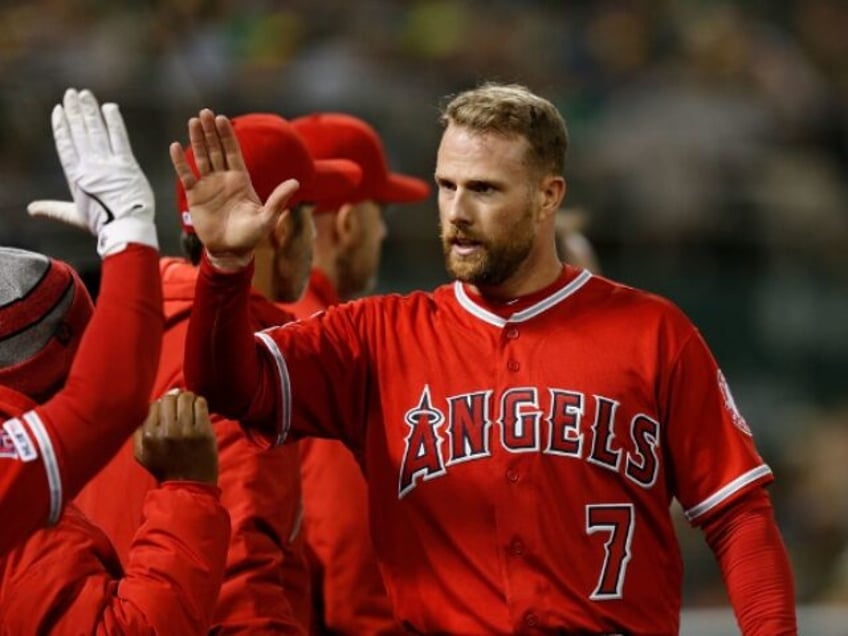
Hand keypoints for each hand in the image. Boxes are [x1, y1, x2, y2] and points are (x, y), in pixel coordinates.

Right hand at [27, 88, 157, 256]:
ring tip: (85, 95)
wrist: (126, 227)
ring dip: (90, 111)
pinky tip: (109, 107)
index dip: (61, 126)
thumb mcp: (74, 215)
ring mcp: (108, 164)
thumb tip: (31, 209)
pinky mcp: (127, 164)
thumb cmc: (102, 224)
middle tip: (71, 93)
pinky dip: (114, 122)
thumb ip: (53, 209)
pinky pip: (119, 138)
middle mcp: (89, 166)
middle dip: (74, 111)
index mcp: (75, 176)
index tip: (58, 110)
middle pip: (79, 133)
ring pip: (96, 131)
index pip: (65, 145)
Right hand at [134, 390, 218, 484]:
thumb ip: (139, 431)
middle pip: (170, 398)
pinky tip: (198, 409)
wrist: (189, 485)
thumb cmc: (165, 468)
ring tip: (189, 405)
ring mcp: (187, 431)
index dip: (162, 403)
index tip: (168, 407)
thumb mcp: (142, 454)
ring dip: (188, 398)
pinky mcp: (204, 431)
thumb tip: (149, 406)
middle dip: (175, 398)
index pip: (154, 404)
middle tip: (180, 404)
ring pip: (186, 398)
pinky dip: (200, 402)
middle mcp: (167, 431)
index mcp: (149, 436)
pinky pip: (201, 403)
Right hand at [169, 108, 299, 269]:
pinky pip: (187, 175)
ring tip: (192, 121)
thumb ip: (278, 199)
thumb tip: (295, 182)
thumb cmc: (251, 235)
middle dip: (210, 131)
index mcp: (241, 180)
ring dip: (197, 140)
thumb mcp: (267, 218)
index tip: (221, 118)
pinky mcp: (195, 196)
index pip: (233, 152)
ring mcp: (209, 185)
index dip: (227, 135)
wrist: (230, 250)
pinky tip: (175, 147)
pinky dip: (180, 162)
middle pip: (216, 149)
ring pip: (202, 158)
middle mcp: (224, 178)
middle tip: (204, 112)